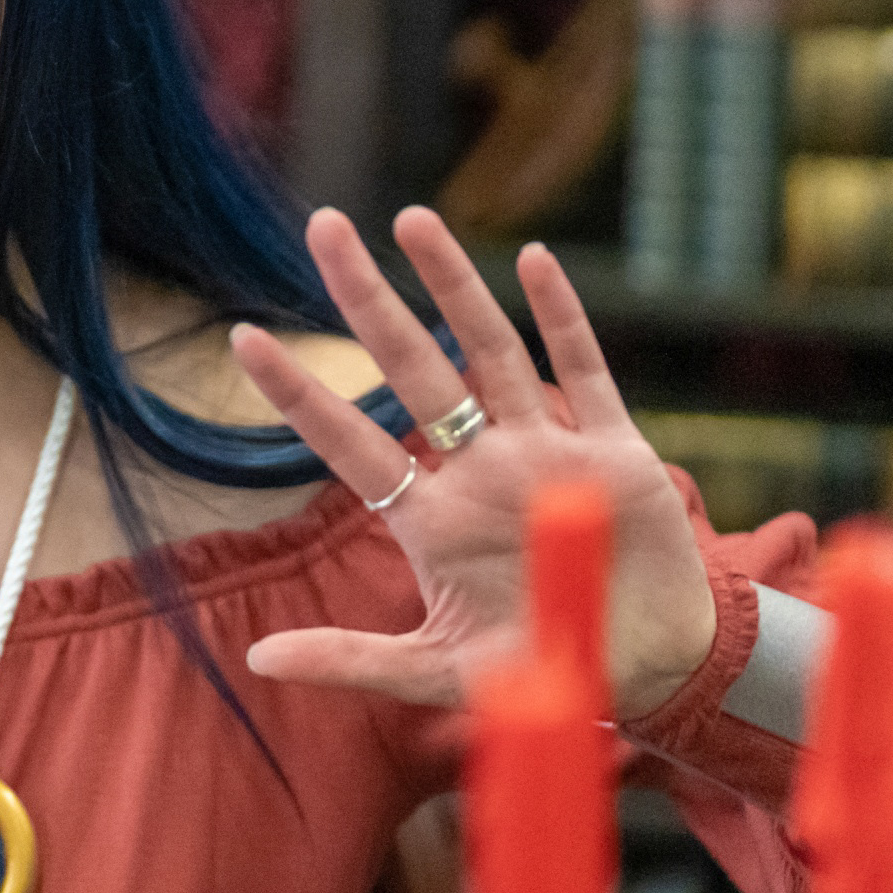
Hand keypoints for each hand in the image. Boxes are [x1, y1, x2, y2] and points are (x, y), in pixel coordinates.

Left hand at [229, 206, 716, 719]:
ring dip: (454, 286)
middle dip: (367, 299)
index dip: (299, 394)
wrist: (650, 674)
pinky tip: (530, 259)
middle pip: (413, 368)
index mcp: (431, 519)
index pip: (349, 442)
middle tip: (321, 225)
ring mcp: (544, 453)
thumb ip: (350, 659)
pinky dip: (561, 316)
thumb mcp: (437, 674)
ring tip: (410, 218)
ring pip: (491, 351)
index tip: (242, 338)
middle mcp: (480, 470)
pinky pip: (585, 371)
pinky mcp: (615, 452)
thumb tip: (253, 658)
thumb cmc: (541, 671)